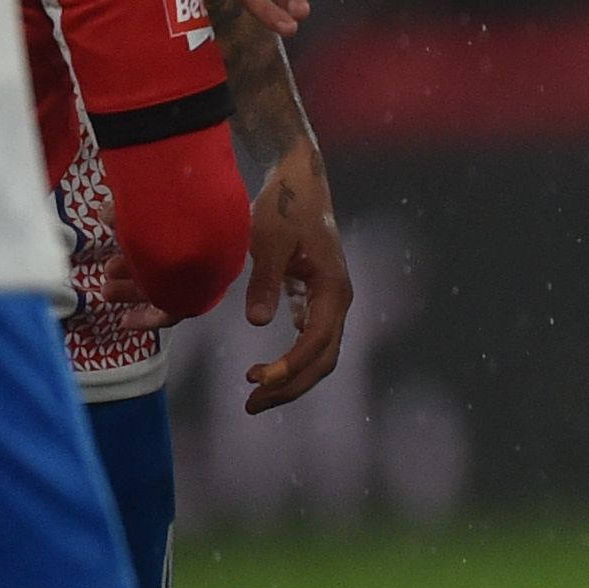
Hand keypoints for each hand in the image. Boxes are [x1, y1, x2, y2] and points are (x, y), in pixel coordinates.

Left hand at [240, 143, 348, 412]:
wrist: (299, 182)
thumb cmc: (285, 207)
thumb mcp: (270, 241)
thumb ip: (267, 281)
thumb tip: (259, 323)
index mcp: (334, 288)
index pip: (318, 340)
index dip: (290, 364)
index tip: (257, 379)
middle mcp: (338, 301)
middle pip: (324, 359)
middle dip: (290, 386)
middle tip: (250, 405)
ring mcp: (329, 302)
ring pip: (319, 355)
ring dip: (291, 379)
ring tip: (254, 396)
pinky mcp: (316, 298)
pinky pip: (311, 341)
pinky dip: (291, 361)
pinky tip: (266, 370)